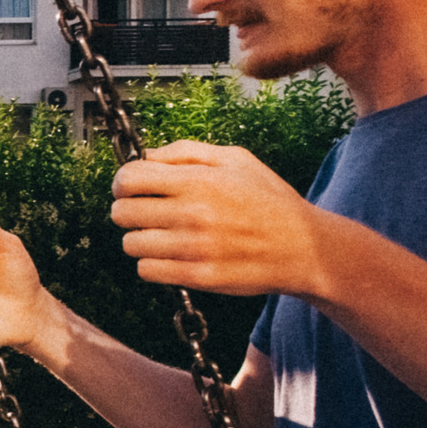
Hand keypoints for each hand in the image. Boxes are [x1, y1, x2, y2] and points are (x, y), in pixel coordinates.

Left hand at [110, 141, 325, 296]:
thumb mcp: (236, 160)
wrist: (304, 247)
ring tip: (164, 236)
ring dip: (141, 240)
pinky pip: (146, 270)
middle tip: (147, 213)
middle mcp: (192, 212)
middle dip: (129, 210)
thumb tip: (144, 155)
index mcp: (199, 180)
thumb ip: (186, 151)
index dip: (122, 182)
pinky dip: (153, 264)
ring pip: (130, 244)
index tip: (130, 188)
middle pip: (122, 212)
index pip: (129, 178)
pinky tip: (171, 256)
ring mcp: (194, 247)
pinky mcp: (197, 276)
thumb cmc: (268, 200)